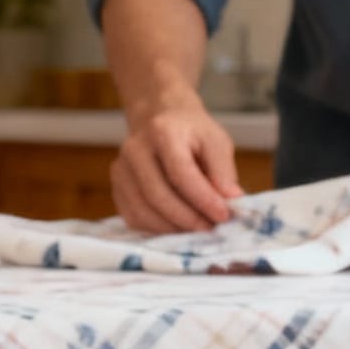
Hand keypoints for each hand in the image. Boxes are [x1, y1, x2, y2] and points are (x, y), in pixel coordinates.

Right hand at [112, 93, 240, 232]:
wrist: (159, 119)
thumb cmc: (191, 133)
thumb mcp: (216, 142)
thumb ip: (224, 172)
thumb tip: (232, 202)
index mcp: (162, 132)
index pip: (180, 173)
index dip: (203, 199)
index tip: (224, 215)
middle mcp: (135, 150)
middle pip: (157, 195)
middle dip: (188, 218)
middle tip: (211, 228)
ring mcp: (121, 170)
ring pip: (143, 211)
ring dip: (173, 228)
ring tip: (197, 229)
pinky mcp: (117, 188)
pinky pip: (134, 217)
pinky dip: (158, 229)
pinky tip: (178, 226)